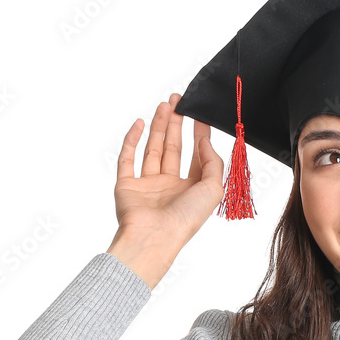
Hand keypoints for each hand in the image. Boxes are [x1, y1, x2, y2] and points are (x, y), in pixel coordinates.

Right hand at [111, 94, 224, 251]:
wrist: (154, 236)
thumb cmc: (185, 219)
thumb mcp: (213, 189)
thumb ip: (212, 163)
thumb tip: (204, 141)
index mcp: (191, 190)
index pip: (196, 156)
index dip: (198, 134)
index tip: (199, 115)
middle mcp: (170, 186)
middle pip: (174, 148)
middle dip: (176, 124)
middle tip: (178, 102)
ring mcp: (147, 185)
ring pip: (153, 149)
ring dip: (158, 127)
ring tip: (164, 105)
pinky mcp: (127, 185)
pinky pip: (128, 158)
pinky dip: (132, 140)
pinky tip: (139, 123)